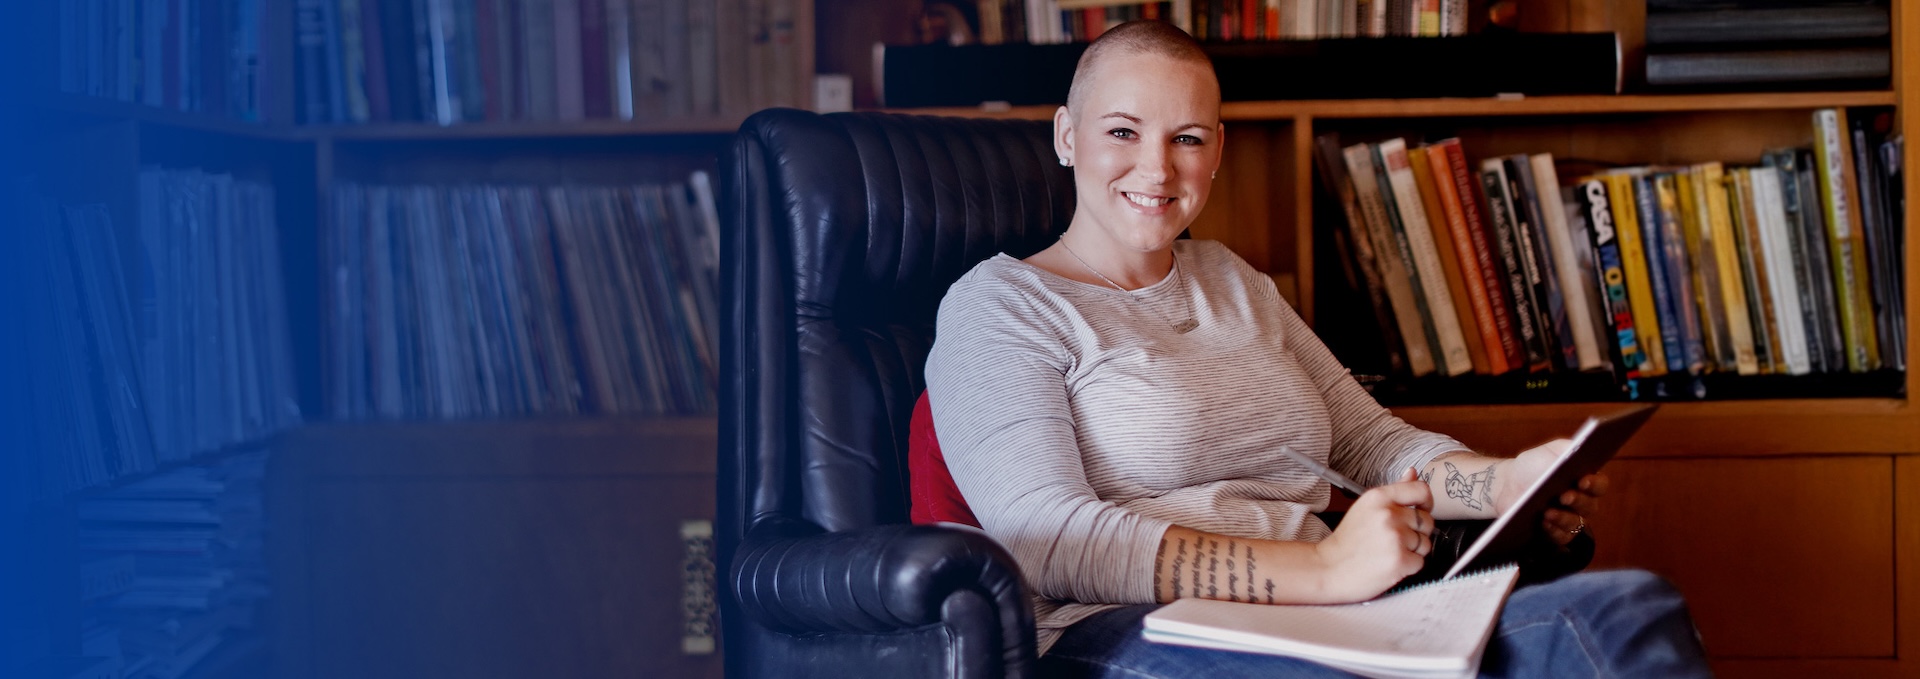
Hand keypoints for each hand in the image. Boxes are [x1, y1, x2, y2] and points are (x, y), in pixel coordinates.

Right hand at [1313, 468, 1432, 601]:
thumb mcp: (1367, 507)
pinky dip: (1408, 567)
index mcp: (1379, 497)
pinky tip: (1389, 564)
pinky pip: (1420, 562)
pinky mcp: (1400, 560)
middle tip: (1393, 539)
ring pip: (1425, 544)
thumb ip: (1394, 491)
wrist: (1329, 567)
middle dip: (1416, 533)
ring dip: (1413, 551)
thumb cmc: (1348, 540)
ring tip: (1389, 552)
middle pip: (1427, 521)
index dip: (1427, 502)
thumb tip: (1413, 472)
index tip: (1421, 510)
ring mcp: (1395, 537)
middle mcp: (1388, 514)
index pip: (1421, 490)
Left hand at [1493, 438, 1605, 547]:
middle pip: (1590, 506)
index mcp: (1585, 480)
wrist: (1507, 483)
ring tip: (1548, 511)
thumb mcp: (1550, 452)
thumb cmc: (1533, 465)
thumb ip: (1567, 451)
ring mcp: (1569, 518)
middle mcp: (1581, 502)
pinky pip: (1562, 537)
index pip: (1600, 485)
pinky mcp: (1555, 532)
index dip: (1595, 485)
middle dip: (1578, 501)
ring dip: (1564, 518)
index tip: (1583, 481)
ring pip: (1576, 524)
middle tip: (1564, 496)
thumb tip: (1580, 452)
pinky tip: (1544, 523)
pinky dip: (1554, 531)